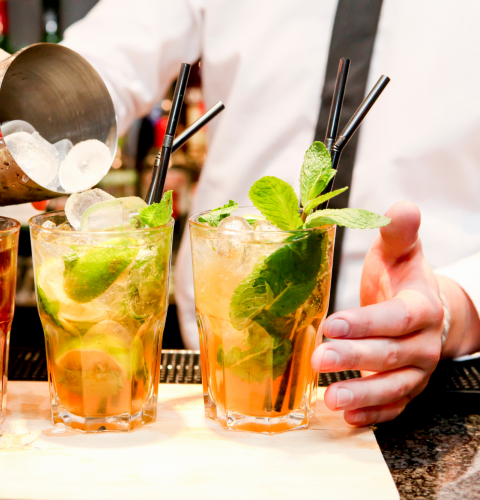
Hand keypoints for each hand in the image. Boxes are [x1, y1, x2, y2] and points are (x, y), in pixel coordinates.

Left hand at [311, 201, 444, 425]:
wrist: (424, 311)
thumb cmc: (402, 280)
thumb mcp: (399, 253)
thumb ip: (398, 233)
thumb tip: (401, 208)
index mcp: (421, 308)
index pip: (394, 318)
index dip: (365, 323)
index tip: (331, 324)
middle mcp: (422, 344)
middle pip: (390, 354)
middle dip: (354, 358)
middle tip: (319, 359)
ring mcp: (416, 371)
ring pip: (394, 387)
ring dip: (362, 394)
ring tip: (329, 398)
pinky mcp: (406, 390)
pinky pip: (394, 407)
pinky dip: (372, 414)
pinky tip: (346, 417)